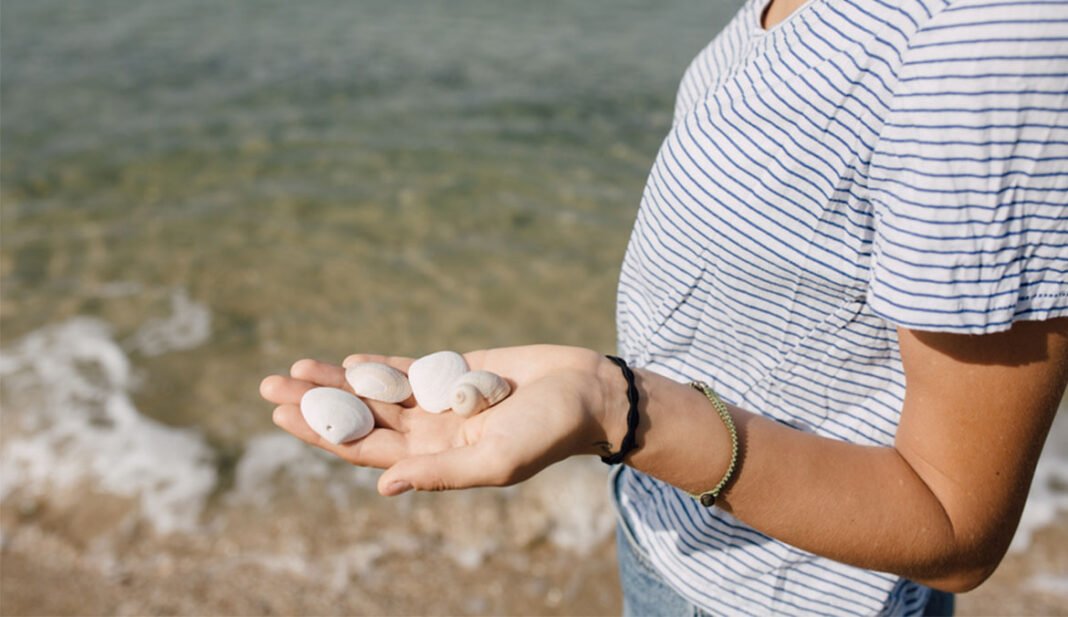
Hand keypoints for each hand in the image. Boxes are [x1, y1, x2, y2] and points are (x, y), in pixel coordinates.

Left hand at [259, 345, 613, 495]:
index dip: (321, 432)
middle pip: (360, 418)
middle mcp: (431, 433)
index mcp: (435, 459)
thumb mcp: (495, 460)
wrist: (585, 392)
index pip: (364, 449)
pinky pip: (408, 370)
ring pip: (377, 393)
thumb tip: (382, 487)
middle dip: (316, 404)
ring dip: (337, 382)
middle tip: (268, 385)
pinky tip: (348, 362)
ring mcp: (441, 401)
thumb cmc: (547, 432)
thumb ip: (440, 473)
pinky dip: (378, 367)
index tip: (280, 415)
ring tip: (294, 368)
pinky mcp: (456, 371)